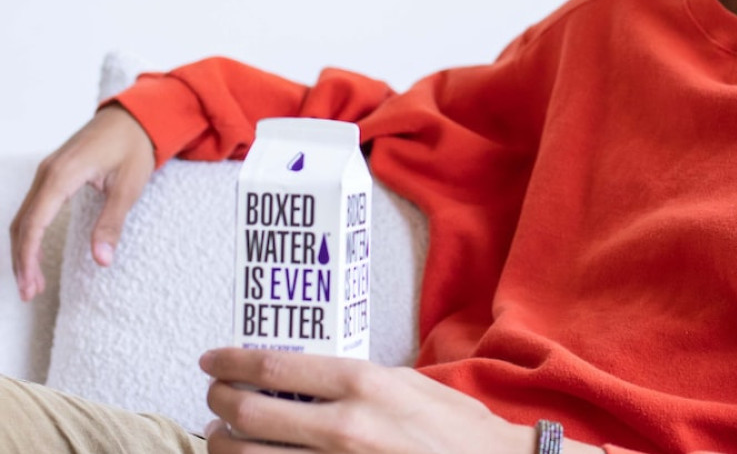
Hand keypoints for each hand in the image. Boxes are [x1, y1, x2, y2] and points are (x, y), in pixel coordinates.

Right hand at [9, 104, 154, 300]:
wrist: (133, 117)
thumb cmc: (134, 148)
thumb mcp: (129, 187)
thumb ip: (112, 223)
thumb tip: (102, 260)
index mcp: (62, 175)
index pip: (34, 223)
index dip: (28, 256)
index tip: (30, 284)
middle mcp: (47, 172)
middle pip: (21, 223)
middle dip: (21, 260)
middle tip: (28, 292)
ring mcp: (46, 171)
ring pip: (23, 216)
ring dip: (23, 249)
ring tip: (31, 281)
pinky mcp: (52, 174)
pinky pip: (31, 207)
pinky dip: (28, 233)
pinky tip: (34, 253)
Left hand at [200, 349, 537, 453]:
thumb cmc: (455, 429)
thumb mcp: (406, 384)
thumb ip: (355, 381)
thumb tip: (304, 377)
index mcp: (363, 384)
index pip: (274, 366)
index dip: (231, 362)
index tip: (213, 360)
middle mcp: (344, 425)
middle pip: (248, 413)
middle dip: (218, 402)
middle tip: (214, 397)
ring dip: (223, 445)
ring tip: (222, 436)